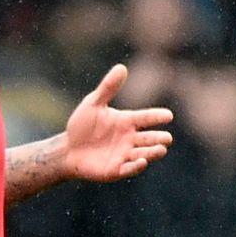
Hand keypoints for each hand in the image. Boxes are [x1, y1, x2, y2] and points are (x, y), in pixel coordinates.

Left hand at [64, 63, 173, 181]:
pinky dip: (135, 166)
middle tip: (166, 138)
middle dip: (159, 138)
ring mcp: (125, 154)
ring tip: (161, 149)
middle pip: (150, 138)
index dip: (157, 117)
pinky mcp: (116, 169)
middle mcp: (130, 138)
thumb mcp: (92, 104)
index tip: (168, 115)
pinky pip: (129, 168)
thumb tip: (121, 67)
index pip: (146, 117)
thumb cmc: (82, 126)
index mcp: (127, 121)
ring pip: (144, 153)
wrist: (67, 149)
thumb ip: (107, 88)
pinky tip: (140, 161)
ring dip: (152, 152)